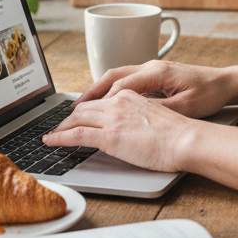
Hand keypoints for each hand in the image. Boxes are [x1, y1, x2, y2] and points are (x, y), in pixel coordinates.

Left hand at [44, 89, 196, 172]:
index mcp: (130, 96)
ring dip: (61, 127)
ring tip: (52, 136)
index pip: (101, 101)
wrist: (186, 139)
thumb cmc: (178, 133)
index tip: (79, 116)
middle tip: (60, 127)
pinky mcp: (109, 136)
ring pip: (76, 118)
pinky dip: (59, 138)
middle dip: (69, 118)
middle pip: (84, 108)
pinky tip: (51, 142)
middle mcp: (118, 102)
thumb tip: (132, 128)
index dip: (86, 110)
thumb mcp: (156, 117)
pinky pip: (76, 135)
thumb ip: (139, 117)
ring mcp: (112, 118)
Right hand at [75, 60, 234, 118]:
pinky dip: (111, 89)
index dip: (101, 102)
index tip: (84, 116)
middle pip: (112, 76)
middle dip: (91, 93)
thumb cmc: (209, 94)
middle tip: (72, 110)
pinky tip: (105, 101)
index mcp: (156, 72)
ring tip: (81, 106)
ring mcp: (152, 68)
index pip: (120, 87)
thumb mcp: (185, 107)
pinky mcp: (156, 74)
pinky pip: (127, 79)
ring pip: (117, 75)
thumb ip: (158, 109)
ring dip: (98, 90)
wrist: (226, 83)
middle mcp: (151, 66)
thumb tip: (133, 113)